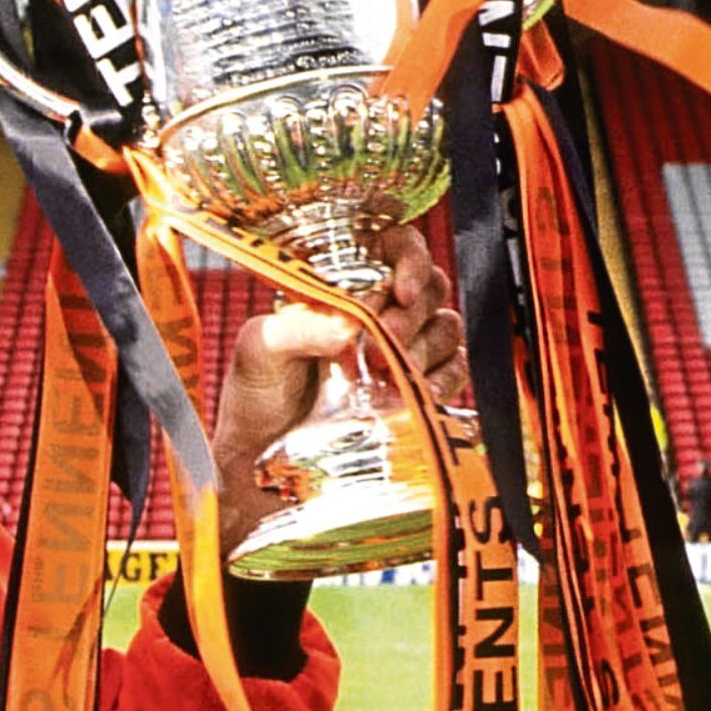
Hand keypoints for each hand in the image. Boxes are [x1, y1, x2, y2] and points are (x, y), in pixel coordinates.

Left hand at [211, 225, 465, 556]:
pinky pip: (454, 372)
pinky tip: (417, 392)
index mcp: (340, 285)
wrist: (265, 465)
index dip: (408, 257)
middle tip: (382, 341)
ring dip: (425, 346)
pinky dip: (443, 379)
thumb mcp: (261, 351)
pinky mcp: (419, 390)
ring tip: (385, 372)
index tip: (399, 289)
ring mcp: (402, 350)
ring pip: (445, 327)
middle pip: (428, 286)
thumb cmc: (257, 398)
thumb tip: (346, 323)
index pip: (392, 245)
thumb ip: (298, 328)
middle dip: (412, 310)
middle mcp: (377, 311)